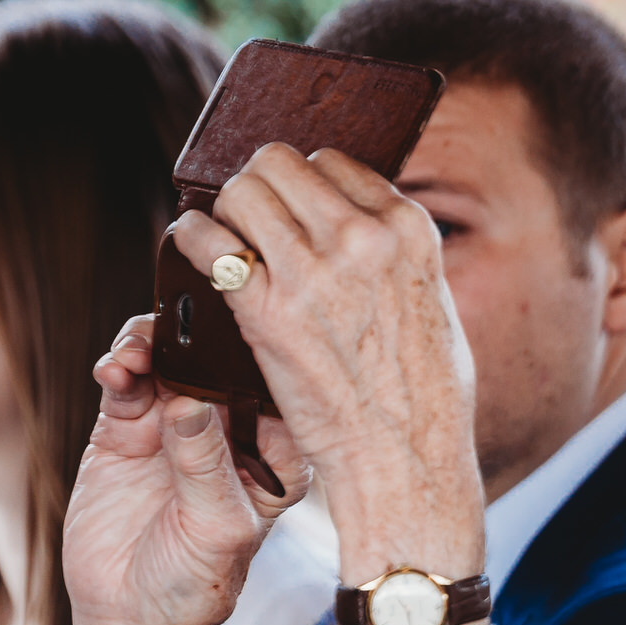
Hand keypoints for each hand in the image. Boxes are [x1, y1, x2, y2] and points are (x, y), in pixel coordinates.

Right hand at [65, 314, 310, 624]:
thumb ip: (205, 465)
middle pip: (220, 358)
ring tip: (136, 355)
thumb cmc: (195, 588)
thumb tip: (190, 403)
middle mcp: (230, 431)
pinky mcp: (127, 430)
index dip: (267, 347)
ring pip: (170, 359)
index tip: (247, 315)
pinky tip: (114, 371)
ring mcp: (176, 425)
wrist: (130, 619)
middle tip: (179, 316)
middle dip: (200, 330)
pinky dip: (119, 367)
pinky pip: (126, 382)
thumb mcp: (217, 530)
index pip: (279, 386)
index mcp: (276, 455)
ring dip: (152, 344)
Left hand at [171, 145, 484, 623]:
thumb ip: (394, 257)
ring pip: (240, 191)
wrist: (406, 462)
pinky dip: (193, 240)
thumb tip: (359, 229)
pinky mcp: (267, 311)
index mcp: (408, 229)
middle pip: (279, 163)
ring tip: (225, 241)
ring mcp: (312, 272)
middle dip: (258, 188)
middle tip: (250, 223)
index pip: (333, 162)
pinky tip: (193, 252)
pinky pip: (207, 242)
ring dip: (225, 212)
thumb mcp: (432, 304)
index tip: (293, 211)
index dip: (305, 185)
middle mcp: (362, 238)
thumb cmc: (425, 398)